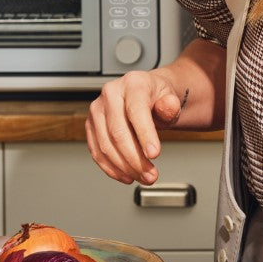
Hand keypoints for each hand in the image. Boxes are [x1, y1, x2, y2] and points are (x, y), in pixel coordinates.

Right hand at [85, 70, 185, 184]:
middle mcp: (110, 94)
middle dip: (135, 159)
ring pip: (105, 145)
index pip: (136, 111)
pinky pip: (97, 151)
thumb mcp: (170, 98)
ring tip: (143, 177)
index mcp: (132, 84)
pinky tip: (126, 175)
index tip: (154, 154)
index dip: (145, 135)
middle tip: (151, 174)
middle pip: (118, 133)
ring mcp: (97, 110)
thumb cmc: (157, 97)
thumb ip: (171, 105)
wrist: (146, 94)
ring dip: (124, 167)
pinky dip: (111, 168)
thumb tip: (168, 106)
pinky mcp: (91, 126)